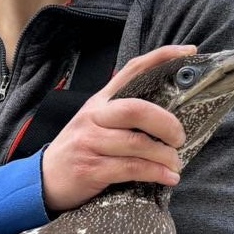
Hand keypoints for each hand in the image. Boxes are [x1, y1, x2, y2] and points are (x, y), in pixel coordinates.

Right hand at [41, 45, 194, 213]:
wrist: (43, 180)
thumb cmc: (79, 150)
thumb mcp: (95, 123)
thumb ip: (122, 114)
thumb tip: (167, 114)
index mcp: (99, 101)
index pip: (132, 70)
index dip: (162, 58)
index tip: (190, 53)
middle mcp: (94, 117)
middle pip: (136, 109)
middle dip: (166, 123)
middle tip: (180, 138)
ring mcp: (90, 142)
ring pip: (138, 143)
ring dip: (165, 156)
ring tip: (176, 164)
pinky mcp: (91, 168)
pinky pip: (131, 168)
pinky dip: (156, 174)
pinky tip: (169, 178)